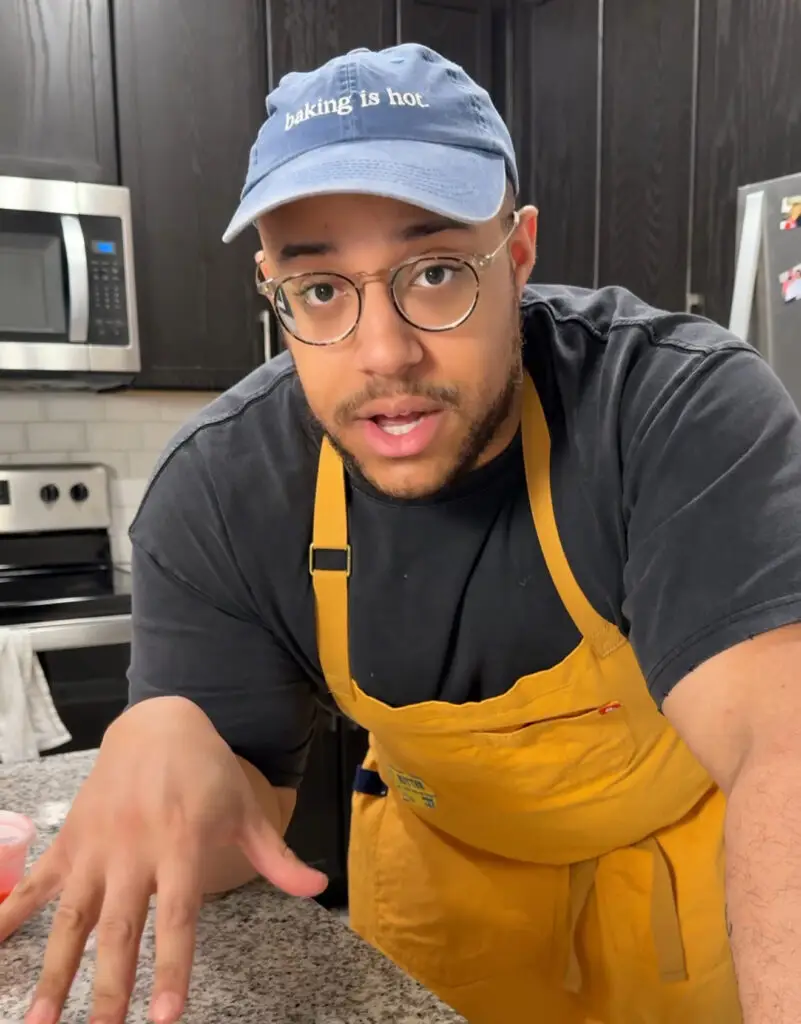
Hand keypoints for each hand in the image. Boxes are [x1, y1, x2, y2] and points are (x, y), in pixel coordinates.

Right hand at [0, 696, 326, 1023]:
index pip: (177, 918)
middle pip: (119, 930)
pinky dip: (8, 915)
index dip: (172, 968)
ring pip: (71, 918)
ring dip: (53, 972)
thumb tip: (318, 887)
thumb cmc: (206, 771)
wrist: (157, 723)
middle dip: (109, 989)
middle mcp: (134, 850)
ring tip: (37, 1022)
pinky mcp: (70, 841)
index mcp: (180, 845)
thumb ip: (276, 856)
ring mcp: (96, 847)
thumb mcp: (245, 809)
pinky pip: (33, 884)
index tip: (166, 1018)